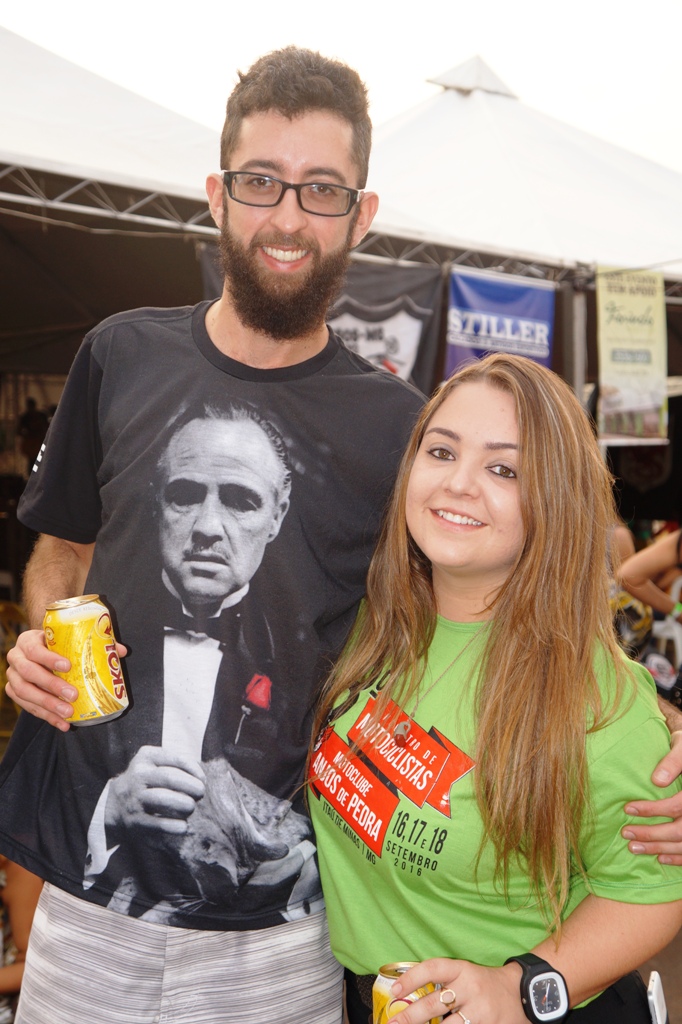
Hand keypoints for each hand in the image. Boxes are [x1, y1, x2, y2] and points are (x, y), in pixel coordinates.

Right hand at [5, 628, 126, 731]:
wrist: (38, 649)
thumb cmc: (56, 643)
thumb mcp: (68, 638)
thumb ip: (93, 642)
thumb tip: (121, 651)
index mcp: (28, 641)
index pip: (35, 649)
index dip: (49, 659)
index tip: (68, 666)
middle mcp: (16, 658)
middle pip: (28, 673)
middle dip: (51, 686)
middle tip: (72, 695)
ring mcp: (13, 677)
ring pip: (25, 693)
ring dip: (47, 705)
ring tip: (67, 713)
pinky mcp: (14, 693)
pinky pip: (28, 708)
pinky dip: (47, 717)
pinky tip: (62, 723)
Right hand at [105, 745, 205, 834]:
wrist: (116, 803)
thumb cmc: (149, 781)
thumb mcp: (158, 764)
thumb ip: (180, 766)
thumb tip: (201, 779)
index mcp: (146, 757)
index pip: (176, 759)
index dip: (194, 770)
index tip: (203, 780)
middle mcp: (138, 775)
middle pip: (169, 778)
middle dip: (191, 786)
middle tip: (200, 794)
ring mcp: (135, 798)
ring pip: (163, 799)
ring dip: (184, 804)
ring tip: (191, 807)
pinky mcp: (136, 820)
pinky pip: (159, 823)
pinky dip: (175, 825)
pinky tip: (183, 826)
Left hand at [381, 958, 525, 1023]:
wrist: (523, 992)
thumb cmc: (485, 984)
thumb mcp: (466, 974)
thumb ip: (444, 983)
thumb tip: (410, 998)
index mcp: (462, 969)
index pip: (432, 968)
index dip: (411, 978)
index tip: (394, 991)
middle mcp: (470, 987)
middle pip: (433, 1004)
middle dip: (410, 1016)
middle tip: (394, 1023)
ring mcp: (481, 1011)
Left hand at [622, 729, 681, 863]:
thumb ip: (672, 762)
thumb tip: (656, 781)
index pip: (676, 806)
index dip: (652, 810)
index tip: (628, 808)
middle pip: (680, 830)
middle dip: (652, 835)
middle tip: (626, 833)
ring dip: (660, 849)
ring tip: (634, 847)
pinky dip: (678, 858)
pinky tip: (661, 858)